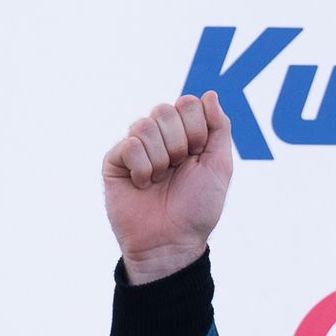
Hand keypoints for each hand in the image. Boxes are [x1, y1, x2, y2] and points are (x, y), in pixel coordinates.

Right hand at [103, 92, 232, 283]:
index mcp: (185, 135)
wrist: (173, 241)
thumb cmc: (197, 209)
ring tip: (160, 179)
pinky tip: (143, 184)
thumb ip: (219, 128)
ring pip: (144, 125)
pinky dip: (142, 168)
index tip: (197, 155)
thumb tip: (209, 95)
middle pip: (165, 109)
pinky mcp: (115, 162)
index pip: (188, 103)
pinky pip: (129, 145)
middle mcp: (159, 138)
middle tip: (178, 169)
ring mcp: (136, 149)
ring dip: (160, 158)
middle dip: (179, 143)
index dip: (197, 129)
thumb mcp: (220, 166)